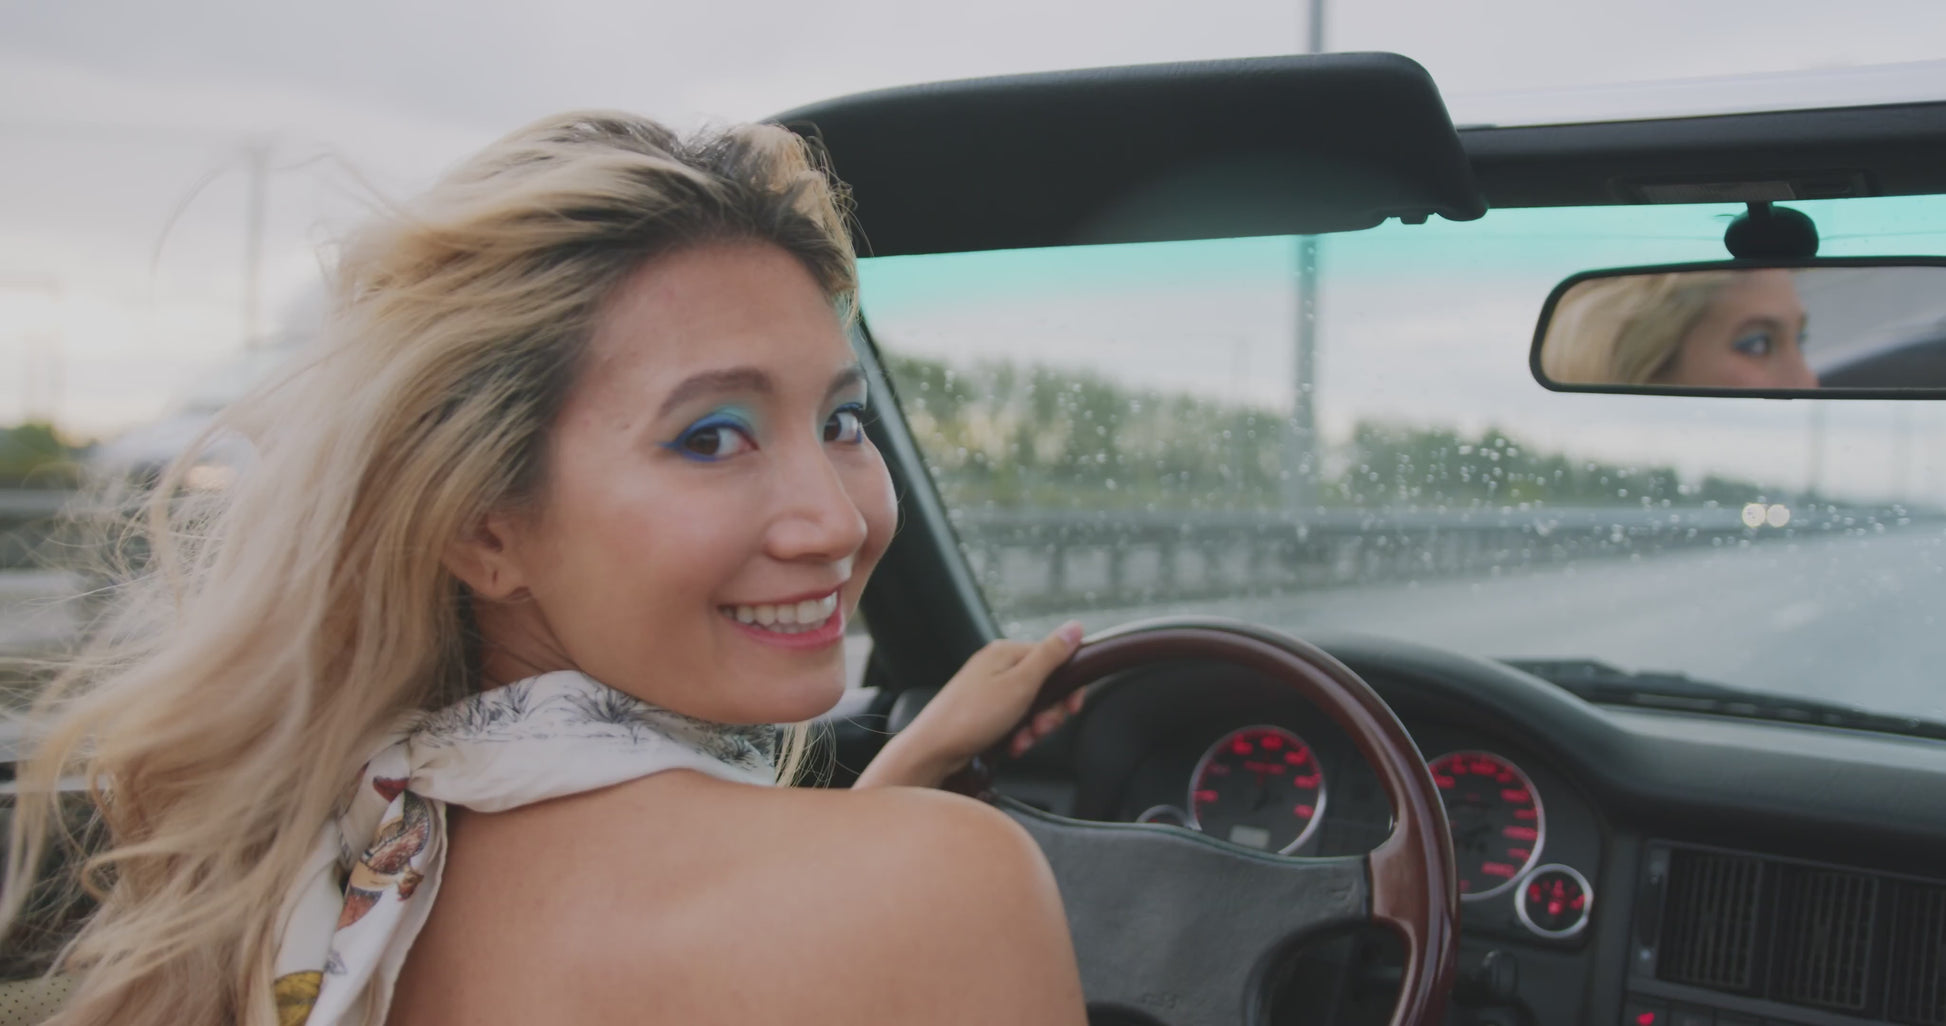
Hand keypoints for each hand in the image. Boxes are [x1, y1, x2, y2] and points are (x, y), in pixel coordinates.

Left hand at [854, 621, 1086, 789]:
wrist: (933, 750)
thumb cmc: (972, 717)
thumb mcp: (1020, 684)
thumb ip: (1051, 656)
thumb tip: (1075, 627)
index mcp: (1006, 652)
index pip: (1055, 658)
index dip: (1068, 687)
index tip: (1071, 708)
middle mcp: (997, 666)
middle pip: (1045, 685)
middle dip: (1048, 713)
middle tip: (1040, 728)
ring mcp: (989, 688)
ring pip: (1031, 706)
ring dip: (1033, 728)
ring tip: (1022, 741)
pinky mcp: (984, 710)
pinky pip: (1014, 719)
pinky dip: (1018, 734)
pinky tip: (1012, 745)